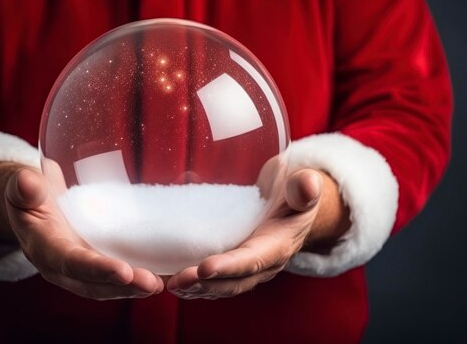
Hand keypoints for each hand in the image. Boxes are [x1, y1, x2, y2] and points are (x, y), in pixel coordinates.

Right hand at [0, 162, 163, 299]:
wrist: (32, 207)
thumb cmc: (28, 195)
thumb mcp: (22, 188)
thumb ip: (24, 188)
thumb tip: (28, 182)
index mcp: (44, 249)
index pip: (71, 262)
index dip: (96, 269)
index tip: (122, 271)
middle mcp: (63, 268)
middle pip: (94, 285)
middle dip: (123, 286)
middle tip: (152, 283)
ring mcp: (81, 270)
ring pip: (109, 287)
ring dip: (135, 287)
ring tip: (164, 283)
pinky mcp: (96, 264)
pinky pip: (118, 277)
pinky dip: (138, 278)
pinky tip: (164, 273)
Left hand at [166, 167, 350, 299]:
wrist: (293, 203)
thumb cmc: (295, 192)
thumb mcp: (303, 186)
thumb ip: (305, 187)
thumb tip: (307, 186)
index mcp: (279, 245)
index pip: (253, 260)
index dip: (230, 266)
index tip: (205, 268)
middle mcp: (263, 264)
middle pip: (233, 281)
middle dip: (205, 284)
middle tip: (177, 281)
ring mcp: (246, 268)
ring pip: (220, 285)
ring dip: (194, 288)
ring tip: (169, 285)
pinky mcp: (231, 265)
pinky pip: (211, 280)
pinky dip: (190, 283)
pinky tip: (166, 279)